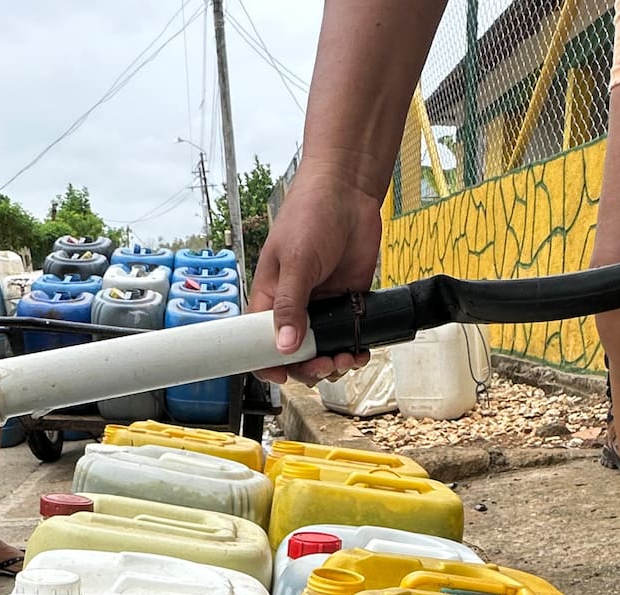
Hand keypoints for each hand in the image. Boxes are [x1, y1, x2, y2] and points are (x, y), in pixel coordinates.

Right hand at [249, 163, 380, 385]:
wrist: (350, 192)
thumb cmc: (311, 214)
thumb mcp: (296, 261)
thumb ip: (290, 305)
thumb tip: (284, 346)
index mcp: (269, 296)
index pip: (259, 341)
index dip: (269, 363)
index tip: (284, 376)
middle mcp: (294, 305)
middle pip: (294, 353)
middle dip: (308, 367)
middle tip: (324, 364)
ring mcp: (322, 305)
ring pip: (323, 350)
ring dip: (333, 363)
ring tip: (345, 359)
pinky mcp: (348, 301)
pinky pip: (348, 336)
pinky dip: (354, 349)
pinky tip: (360, 351)